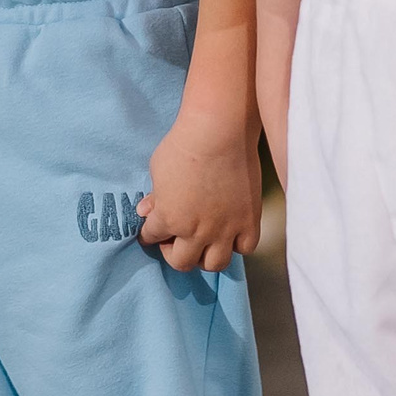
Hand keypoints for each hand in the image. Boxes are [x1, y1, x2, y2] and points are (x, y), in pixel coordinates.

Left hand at [137, 107, 263, 272]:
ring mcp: (225, 229)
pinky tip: (230, 233)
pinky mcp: (249, 220)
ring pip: (214, 264)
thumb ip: (154, 195)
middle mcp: (197, 231)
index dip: (149, 234)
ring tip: (203, 242)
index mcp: (170, 218)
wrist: (220, 131)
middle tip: (175, 240)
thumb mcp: (158, 168)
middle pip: (182, 262)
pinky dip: (237, 244)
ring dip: (205, 256)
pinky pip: (245, 247)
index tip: (150, 232)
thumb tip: (146, 210)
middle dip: (174, 253)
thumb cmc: (183, 144)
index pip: (152, 237)